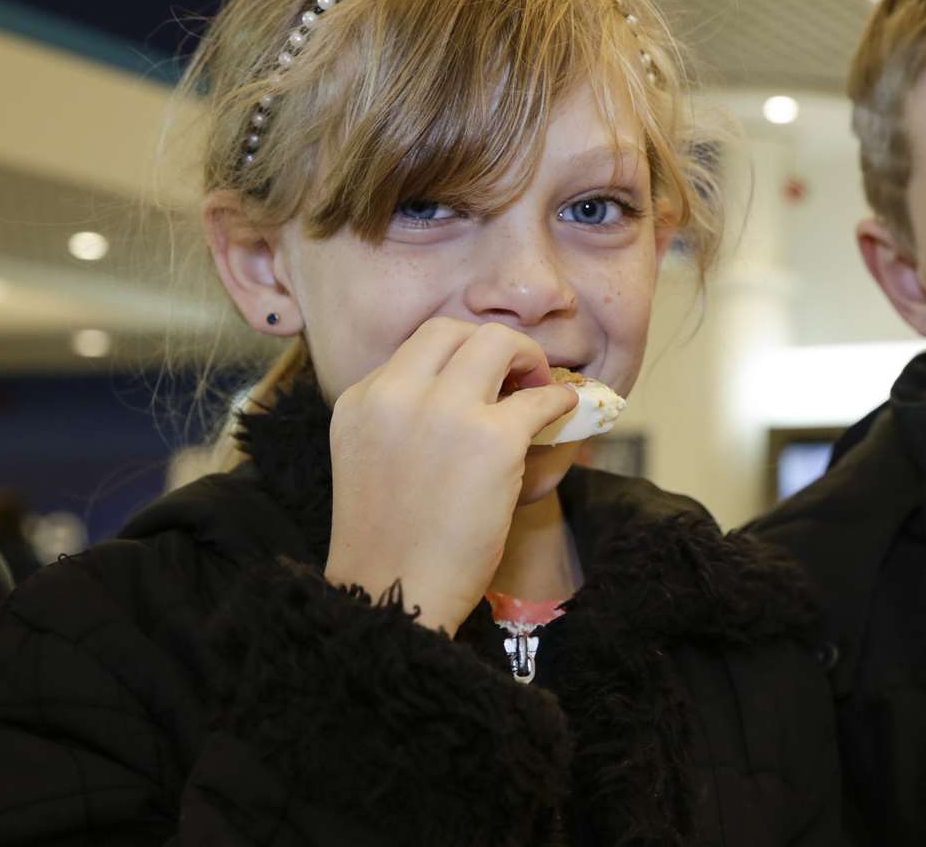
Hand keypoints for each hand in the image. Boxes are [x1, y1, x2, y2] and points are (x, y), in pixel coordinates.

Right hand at [324, 319, 577, 634]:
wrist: (394, 596)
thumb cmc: (391, 544)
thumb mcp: (375, 459)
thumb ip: (407, 419)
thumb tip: (476, 393)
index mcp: (362, 401)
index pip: (418, 346)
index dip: (459, 356)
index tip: (482, 379)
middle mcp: (395, 394)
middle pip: (455, 330)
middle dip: (493, 345)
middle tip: (517, 374)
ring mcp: (444, 412)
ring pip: (499, 343)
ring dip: (528, 358)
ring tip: (540, 386)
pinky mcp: (492, 439)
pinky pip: (541, 398)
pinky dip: (559, 399)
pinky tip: (563, 412)